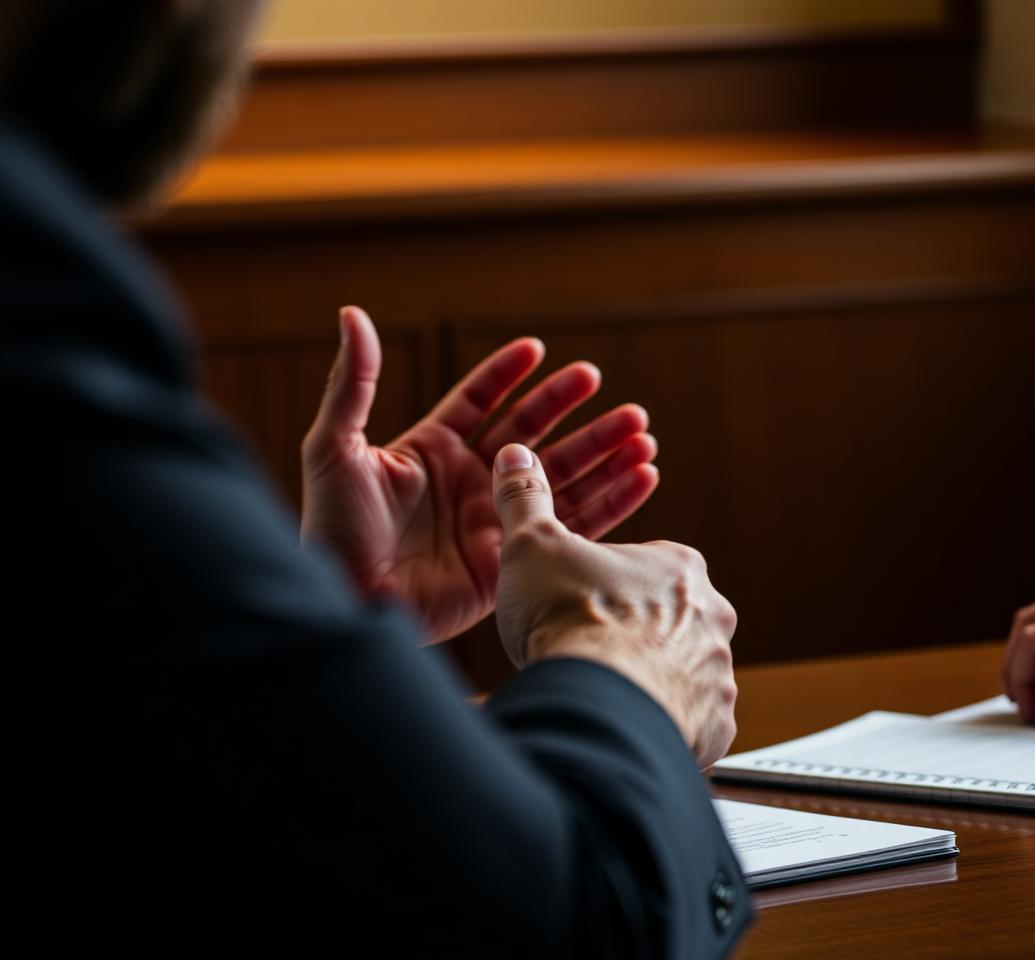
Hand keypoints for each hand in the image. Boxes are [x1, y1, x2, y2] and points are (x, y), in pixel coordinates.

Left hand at [301, 306, 660, 642]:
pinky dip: (612, 503)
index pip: (479, 400)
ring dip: (602, 453)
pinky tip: (642, 476)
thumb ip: (354, 382)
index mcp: (432, 450)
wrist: (348, 598)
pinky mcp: (515, 560)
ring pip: (562, 477)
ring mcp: (494, 520)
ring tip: (640, 430)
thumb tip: (353, 314)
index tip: (538, 349)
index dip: (507, 374)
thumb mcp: (335, 446)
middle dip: (570, 409)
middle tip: (603, 384)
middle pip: (533, 434)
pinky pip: (573, 526)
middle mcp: (469, 481)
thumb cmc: (331, 526)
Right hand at [491, 443, 737, 768]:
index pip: (648, 568)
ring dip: (650, 682)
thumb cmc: (569, 618)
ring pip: (682, 674)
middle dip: (636, 635)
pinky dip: (663, 725)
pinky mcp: (713, 724)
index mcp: (679, 568)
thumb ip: (526, 501)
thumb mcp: (533, 546)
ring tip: (603, 694)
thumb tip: (516, 457)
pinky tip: (626, 724)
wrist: (597, 700)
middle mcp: (711, 616)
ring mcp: (717, 672)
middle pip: (670, 622)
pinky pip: (691, 723)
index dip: (609, 586)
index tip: (581, 602)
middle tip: (591, 650)